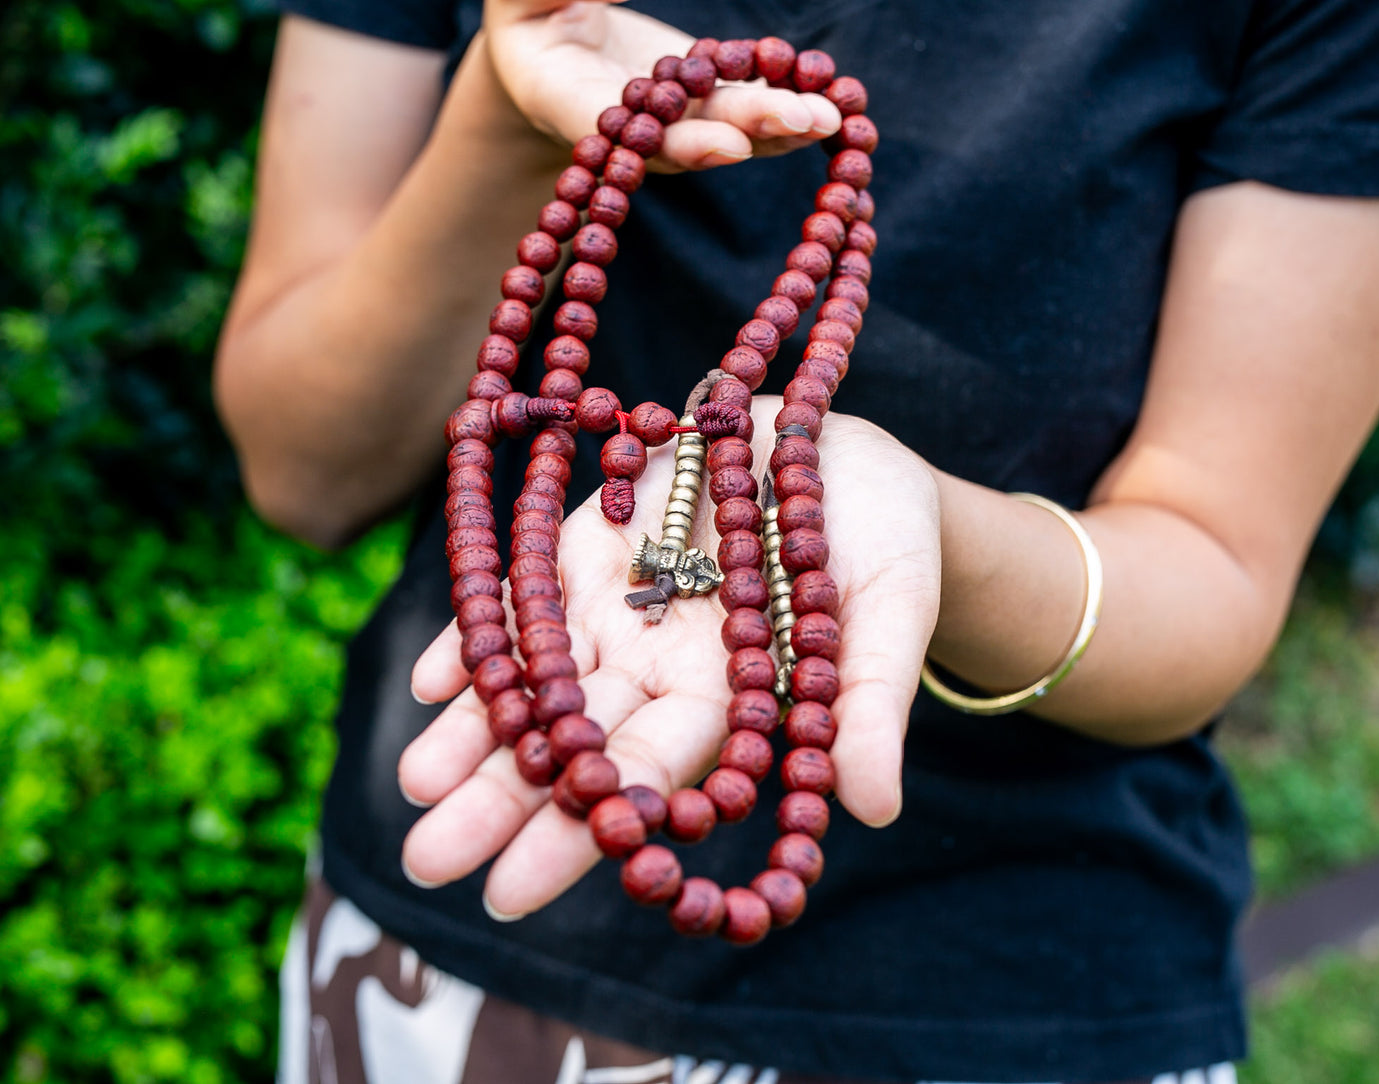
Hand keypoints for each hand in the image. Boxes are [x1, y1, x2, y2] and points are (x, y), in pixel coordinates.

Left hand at [399, 399, 941, 917]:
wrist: (838, 443)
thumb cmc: (886, 537)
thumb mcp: (891, 611)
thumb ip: (868, 701)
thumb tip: (876, 809)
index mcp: (726, 700)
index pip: (644, 777)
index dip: (579, 833)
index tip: (505, 894)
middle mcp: (657, 666)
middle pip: (572, 740)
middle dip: (499, 799)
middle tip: (424, 860)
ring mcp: (617, 607)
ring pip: (533, 678)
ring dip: (471, 727)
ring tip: (412, 783)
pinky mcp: (588, 544)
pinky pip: (525, 596)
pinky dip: (480, 634)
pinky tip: (427, 681)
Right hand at [482, 0, 842, 170]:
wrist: (544, 35)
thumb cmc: (526, 8)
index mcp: (565, 101)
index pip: (626, 134)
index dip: (679, 145)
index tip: (727, 147)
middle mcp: (626, 124)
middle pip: (691, 136)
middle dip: (751, 129)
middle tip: (806, 121)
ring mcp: (668, 114)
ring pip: (727, 126)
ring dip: (782, 124)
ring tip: (832, 116)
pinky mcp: (700, 98)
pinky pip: (743, 101)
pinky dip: (785, 98)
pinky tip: (828, 93)